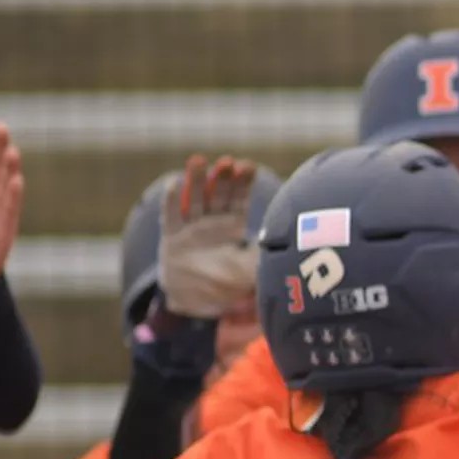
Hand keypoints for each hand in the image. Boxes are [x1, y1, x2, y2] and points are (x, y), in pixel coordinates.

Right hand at [156, 155, 260, 319]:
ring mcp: (191, 227)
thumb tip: (288, 254)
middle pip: (218, 195)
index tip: (249, 166)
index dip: (244, 183)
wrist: (192, 297)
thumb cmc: (225, 283)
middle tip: (228, 161)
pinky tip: (174, 183)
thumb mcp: (248, 274)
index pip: (240, 200)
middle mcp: (213, 221)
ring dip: (196, 180)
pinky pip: (171, 216)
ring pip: (195, 200)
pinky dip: (172, 201)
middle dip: (223, 178)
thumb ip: (263, 262)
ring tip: (198, 160)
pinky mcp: (172, 236)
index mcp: (234, 226)